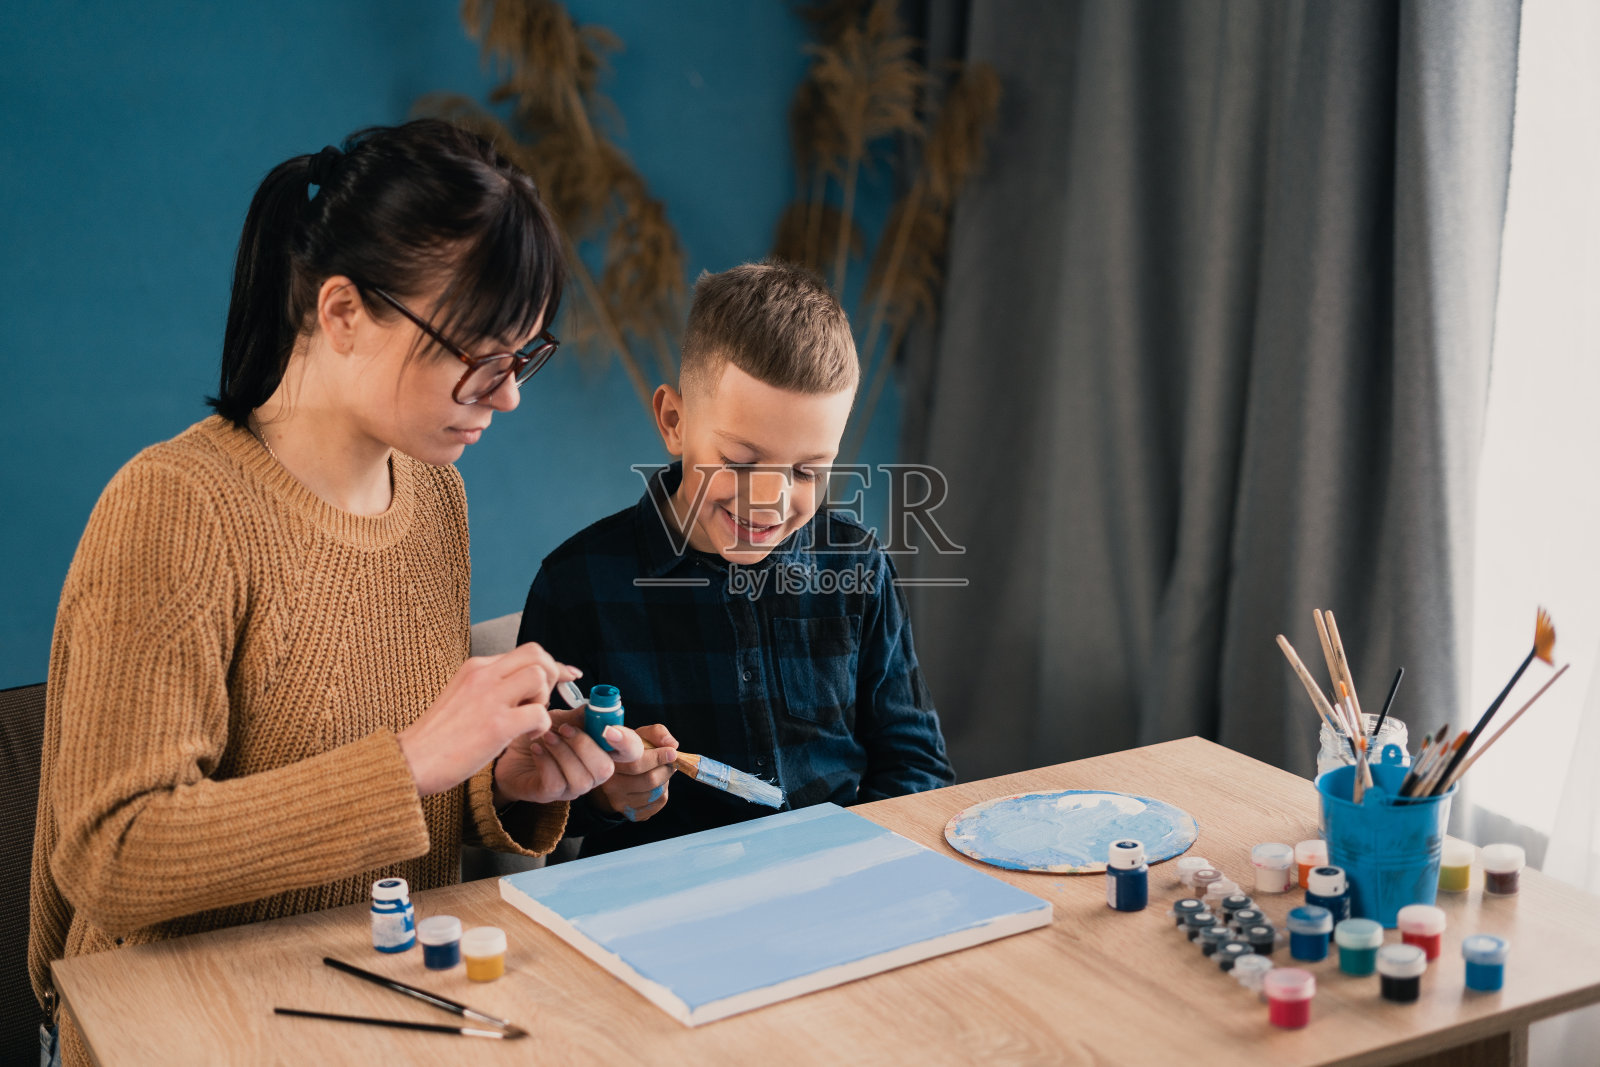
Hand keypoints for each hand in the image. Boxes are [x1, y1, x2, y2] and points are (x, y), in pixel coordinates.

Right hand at [397, 642, 574, 796]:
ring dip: (544, 700)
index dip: (552, 665)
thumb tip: (525, 685)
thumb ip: (491, 687)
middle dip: (552, 675)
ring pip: (540, 677)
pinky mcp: (496, 725)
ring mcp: (489, 699)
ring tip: (529, 719)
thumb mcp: (462, 697)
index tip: (566, 676)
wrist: (410, 761)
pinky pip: (539, 714)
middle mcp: (483, 675)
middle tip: (542, 702)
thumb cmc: (438, 737)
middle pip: (538, 654)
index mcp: (476, 668)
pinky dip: (542, 726)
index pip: (526, 652)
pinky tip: (528, 737)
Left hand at [493, 705, 648, 804]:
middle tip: (564, 728)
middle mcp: (592, 774)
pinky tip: (536, 748)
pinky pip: (556, 783)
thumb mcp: (561, 718)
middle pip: (606, 769)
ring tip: (546, 736)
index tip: (608, 729)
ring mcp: (572, 788)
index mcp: (602, 751)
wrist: (508, 752)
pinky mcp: (549, 795)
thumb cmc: (540, 734)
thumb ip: (582, 714)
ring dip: (563, 752)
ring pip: (581, 779)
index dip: (626, 741)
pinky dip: (546, 761)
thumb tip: (597, 705)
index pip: (630, 752)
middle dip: (585, 745)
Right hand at [591, 723, 679, 821]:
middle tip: (670, 759)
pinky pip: (658, 803)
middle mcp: (609, 782)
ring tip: (658, 770)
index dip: (657, 757)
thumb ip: (657, 733)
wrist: (620, 774)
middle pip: (650, 779)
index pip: (635, 763)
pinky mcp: (630, 813)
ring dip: (665, 779)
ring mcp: (618, 800)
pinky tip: (654, 784)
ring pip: (656, 792)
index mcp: (609, 760)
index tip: (672, 752)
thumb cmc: (634, 750)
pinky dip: (663, 791)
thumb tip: (672, 744)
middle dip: (666, 768)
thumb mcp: (641, 735)